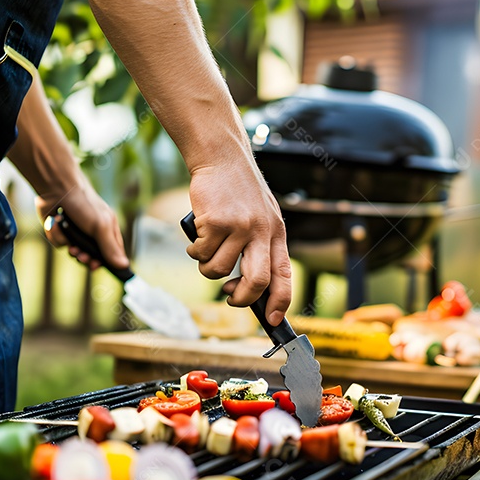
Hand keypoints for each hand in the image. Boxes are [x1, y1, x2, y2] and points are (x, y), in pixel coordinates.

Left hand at [37, 181, 127, 270]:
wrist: (57, 188)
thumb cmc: (84, 204)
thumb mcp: (101, 227)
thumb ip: (110, 248)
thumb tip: (124, 265)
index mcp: (108, 230)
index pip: (112, 253)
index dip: (105, 262)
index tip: (96, 266)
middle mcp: (93, 232)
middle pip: (92, 256)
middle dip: (85, 258)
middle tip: (82, 257)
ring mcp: (76, 232)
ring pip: (74, 251)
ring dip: (71, 248)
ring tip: (70, 244)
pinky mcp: (61, 230)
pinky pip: (59, 242)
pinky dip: (57, 235)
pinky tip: (57, 224)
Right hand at [184, 163, 291, 324]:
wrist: (222, 158)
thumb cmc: (239, 192)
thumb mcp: (262, 217)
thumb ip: (259, 247)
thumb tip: (248, 288)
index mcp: (277, 233)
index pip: (284, 276)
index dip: (280, 303)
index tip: (274, 320)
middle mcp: (262, 231)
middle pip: (257, 281)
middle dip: (242, 299)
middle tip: (230, 297)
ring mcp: (239, 226)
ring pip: (219, 270)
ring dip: (207, 268)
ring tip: (205, 252)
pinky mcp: (215, 221)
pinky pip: (201, 253)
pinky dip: (194, 250)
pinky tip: (197, 236)